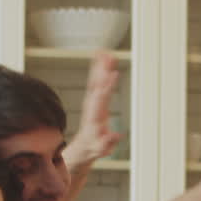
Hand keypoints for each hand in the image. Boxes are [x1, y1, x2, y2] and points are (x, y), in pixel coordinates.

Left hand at [65, 51, 122, 166]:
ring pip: (96, 80)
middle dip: (103, 70)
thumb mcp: (102, 148)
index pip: (102, 97)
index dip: (108, 86)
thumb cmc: (95, 146)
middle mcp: (92, 104)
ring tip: (105, 52)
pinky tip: (102, 60)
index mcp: (96, 114)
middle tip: (108, 56)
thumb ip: (108, 142)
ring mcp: (92, 101)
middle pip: (98, 84)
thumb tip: (115, 136)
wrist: (85, 145)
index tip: (113, 74)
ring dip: (100, 66)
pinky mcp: (94, 99)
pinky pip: (96, 81)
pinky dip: (99, 70)